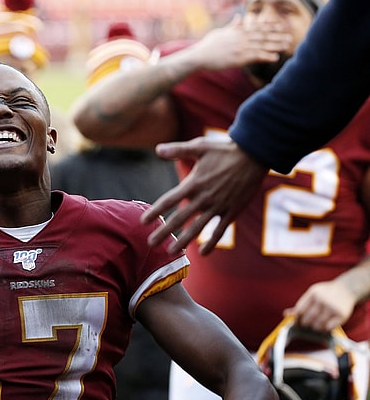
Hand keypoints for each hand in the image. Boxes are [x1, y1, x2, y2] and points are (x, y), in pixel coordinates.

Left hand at [140, 136, 266, 254]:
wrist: (256, 155)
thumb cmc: (225, 150)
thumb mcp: (200, 146)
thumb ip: (177, 150)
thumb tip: (157, 149)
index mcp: (193, 183)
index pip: (169, 200)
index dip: (155, 211)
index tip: (143, 221)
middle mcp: (204, 197)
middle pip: (179, 218)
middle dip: (164, 232)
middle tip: (150, 243)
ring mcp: (218, 206)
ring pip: (197, 228)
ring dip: (183, 241)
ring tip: (171, 252)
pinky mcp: (232, 211)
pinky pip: (220, 230)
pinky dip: (212, 242)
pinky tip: (202, 253)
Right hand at [188, 15, 291, 71]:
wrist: (199, 56)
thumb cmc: (207, 46)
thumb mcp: (220, 32)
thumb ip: (232, 26)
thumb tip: (239, 17)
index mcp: (238, 31)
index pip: (257, 27)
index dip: (270, 26)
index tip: (280, 26)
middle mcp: (241, 38)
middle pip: (263, 35)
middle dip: (277, 36)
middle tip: (290, 36)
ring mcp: (241, 48)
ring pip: (262, 45)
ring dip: (276, 45)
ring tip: (287, 46)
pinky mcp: (239, 58)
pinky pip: (256, 56)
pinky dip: (267, 56)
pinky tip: (276, 57)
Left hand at [284, 281, 356, 332]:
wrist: (347, 288)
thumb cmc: (326, 293)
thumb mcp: (313, 293)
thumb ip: (301, 304)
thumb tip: (285, 314)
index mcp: (313, 293)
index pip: (300, 310)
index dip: (296, 319)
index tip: (296, 323)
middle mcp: (322, 300)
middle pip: (308, 319)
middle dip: (305, 324)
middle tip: (306, 325)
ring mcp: (332, 308)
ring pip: (318, 325)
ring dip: (315, 328)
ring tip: (316, 325)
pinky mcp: (341, 315)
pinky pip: (329, 328)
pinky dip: (325, 329)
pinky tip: (325, 326)